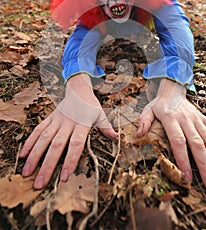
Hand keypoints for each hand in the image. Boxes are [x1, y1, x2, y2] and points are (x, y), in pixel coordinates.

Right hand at [20, 74, 116, 188]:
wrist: (78, 89)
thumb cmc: (91, 105)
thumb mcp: (101, 114)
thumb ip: (106, 127)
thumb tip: (116, 137)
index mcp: (82, 123)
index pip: (76, 144)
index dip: (70, 160)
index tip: (64, 176)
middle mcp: (67, 123)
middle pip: (57, 145)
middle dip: (47, 165)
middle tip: (40, 183)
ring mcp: (56, 121)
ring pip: (44, 139)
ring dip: (34, 156)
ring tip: (27, 172)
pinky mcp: (49, 118)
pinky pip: (38, 130)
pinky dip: (30, 142)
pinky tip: (23, 155)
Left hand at [136, 79, 205, 192]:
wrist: (172, 90)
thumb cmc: (159, 105)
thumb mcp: (147, 110)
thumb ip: (143, 121)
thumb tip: (137, 134)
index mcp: (171, 119)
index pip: (178, 141)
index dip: (183, 159)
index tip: (188, 177)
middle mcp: (186, 120)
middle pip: (198, 144)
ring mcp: (197, 120)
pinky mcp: (205, 119)